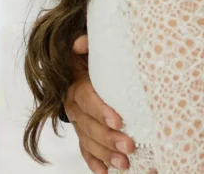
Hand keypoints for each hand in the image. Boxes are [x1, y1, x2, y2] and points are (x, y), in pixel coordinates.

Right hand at [65, 36, 133, 172]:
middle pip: (89, 125)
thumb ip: (86, 44)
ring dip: (106, 154)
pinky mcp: (82, 132)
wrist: (76, 71)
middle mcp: (74, 107)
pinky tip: (106, 172)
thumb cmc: (91, 59)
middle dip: (109, 139)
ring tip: (125, 163)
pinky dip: (95, 162)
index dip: (101, 111)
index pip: (87, 99)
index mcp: (76, 86)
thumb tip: (81, 43)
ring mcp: (78, 122)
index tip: (118, 121)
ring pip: (89, 141)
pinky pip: (85, 150)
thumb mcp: (89, 49)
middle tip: (130, 147)